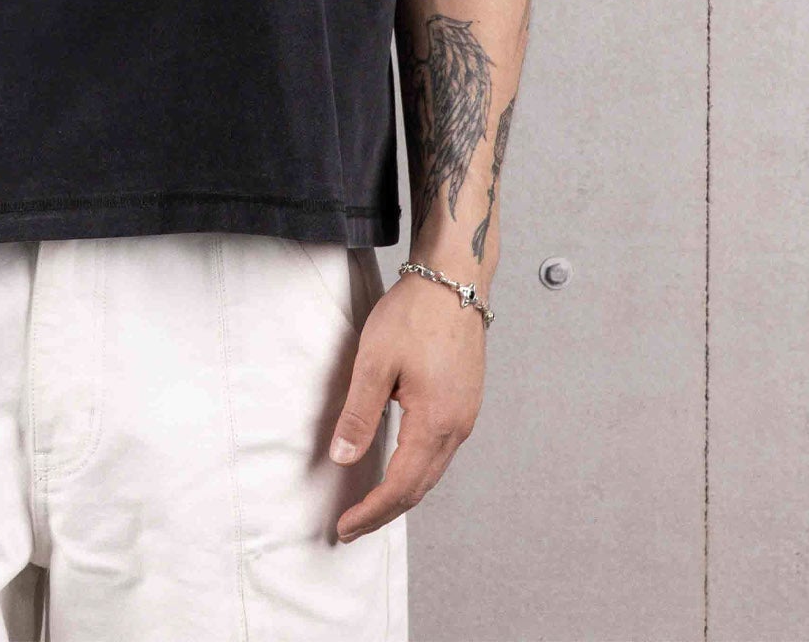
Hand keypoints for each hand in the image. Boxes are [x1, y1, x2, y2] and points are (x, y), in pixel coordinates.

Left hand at [327, 266, 486, 540]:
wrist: (454, 281)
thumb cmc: (415, 314)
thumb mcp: (375, 361)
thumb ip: (359, 413)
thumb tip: (343, 457)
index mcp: (435, 423)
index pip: (400, 485)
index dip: (371, 511)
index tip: (345, 526)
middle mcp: (457, 427)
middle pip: (420, 487)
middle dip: (385, 511)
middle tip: (352, 526)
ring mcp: (465, 416)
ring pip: (432, 472)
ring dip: (401, 493)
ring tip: (371, 505)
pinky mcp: (465, 402)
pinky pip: (441, 452)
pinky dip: (417, 470)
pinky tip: (399, 467)